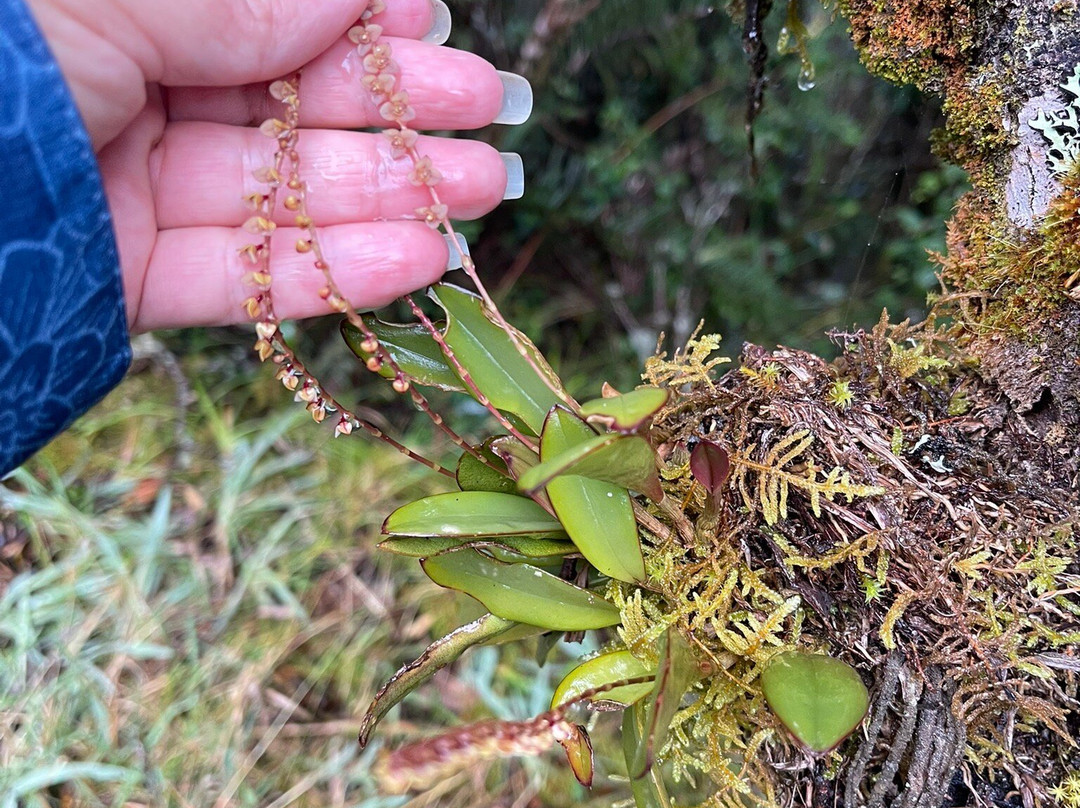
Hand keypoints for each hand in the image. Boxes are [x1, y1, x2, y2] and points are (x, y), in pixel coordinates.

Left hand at [27, 0, 525, 331]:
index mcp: (105, 7)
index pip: (255, 9)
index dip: (351, 18)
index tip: (432, 23)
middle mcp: (110, 84)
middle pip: (277, 100)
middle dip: (390, 108)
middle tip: (489, 117)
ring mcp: (113, 186)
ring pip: (271, 194)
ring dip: (383, 196)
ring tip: (480, 194)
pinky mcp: (115, 278)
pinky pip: (233, 277)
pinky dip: (324, 275)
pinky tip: (413, 261)